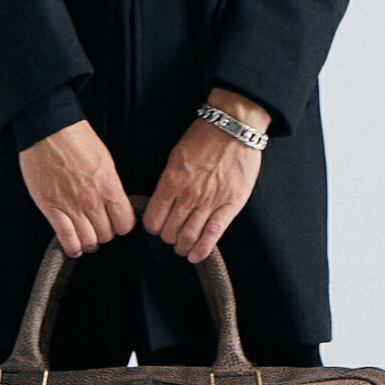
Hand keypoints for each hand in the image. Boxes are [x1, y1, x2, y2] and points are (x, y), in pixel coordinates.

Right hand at [19, 119, 136, 258]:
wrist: (48, 129)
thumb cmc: (76, 138)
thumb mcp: (105, 160)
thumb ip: (111, 185)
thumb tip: (115, 203)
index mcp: (109, 187)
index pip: (125, 223)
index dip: (122, 226)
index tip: (118, 223)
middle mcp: (92, 200)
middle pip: (107, 235)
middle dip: (105, 233)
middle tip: (100, 227)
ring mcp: (70, 206)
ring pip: (88, 241)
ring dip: (90, 242)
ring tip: (88, 237)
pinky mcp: (51, 208)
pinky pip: (66, 239)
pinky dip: (72, 248)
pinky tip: (75, 247)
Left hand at [143, 87, 269, 263]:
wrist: (233, 128)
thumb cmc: (203, 138)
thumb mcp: (175, 157)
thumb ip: (168, 182)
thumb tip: (161, 203)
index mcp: (171, 181)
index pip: (153, 218)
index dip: (152, 227)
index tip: (156, 227)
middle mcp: (188, 194)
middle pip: (169, 231)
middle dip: (167, 238)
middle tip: (171, 237)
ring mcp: (210, 201)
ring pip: (189, 237)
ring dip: (182, 247)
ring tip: (183, 247)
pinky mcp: (230, 205)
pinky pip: (213, 234)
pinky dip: (202, 249)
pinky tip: (196, 256)